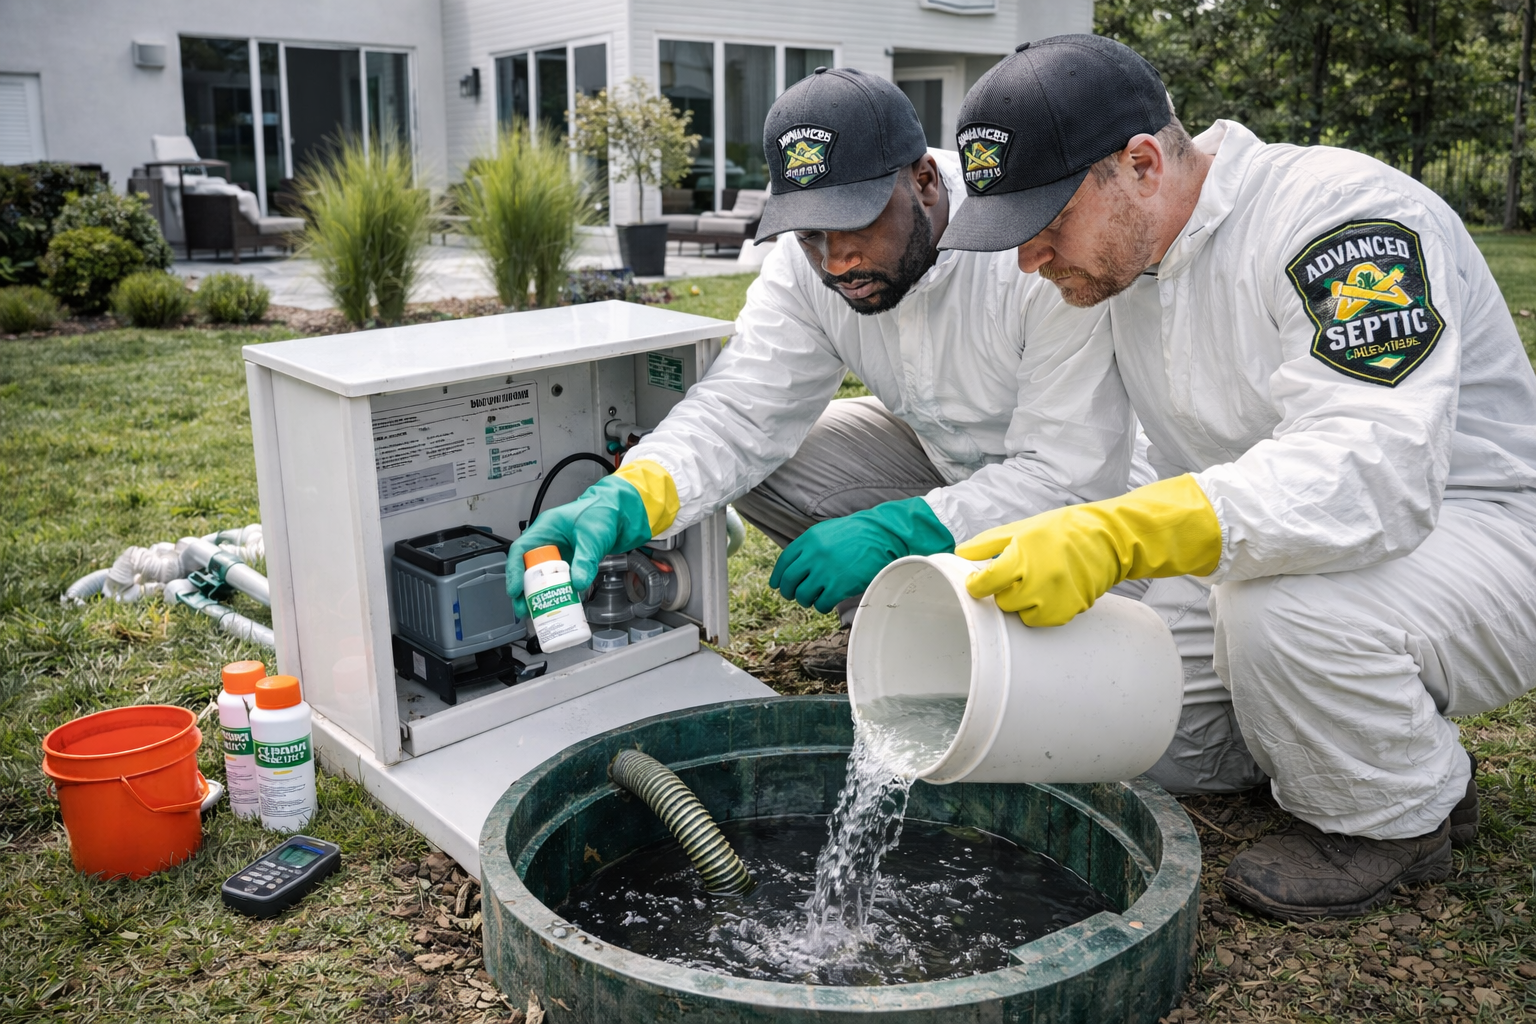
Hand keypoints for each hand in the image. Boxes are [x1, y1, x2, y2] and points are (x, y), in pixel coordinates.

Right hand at [506, 475, 651, 617]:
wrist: (621, 514)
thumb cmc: (602, 513)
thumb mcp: (592, 537)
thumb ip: (585, 560)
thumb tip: (578, 584)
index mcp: (545, 528)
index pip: (521, 551)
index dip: (514, 571)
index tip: (515, 590)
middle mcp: (547, 541)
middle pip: (527, 567)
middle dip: (524, 590)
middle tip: (524, 608)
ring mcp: (558, 553)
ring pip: (541, 576)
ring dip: (539, 594)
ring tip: (537, 612)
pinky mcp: (569, 562)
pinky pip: (558, 579)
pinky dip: (557, 592)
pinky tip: (558, 604)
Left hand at [769, 497, 953, 612]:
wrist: (884, 536)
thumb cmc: (858, 534)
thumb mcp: (828, 531)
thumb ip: (810, 546)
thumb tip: (795, 565)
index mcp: (810, 539)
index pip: (784, 562)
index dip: (778, 576)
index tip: (777, 584)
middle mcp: (814, 555)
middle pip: (789, 580)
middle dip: (788, 591)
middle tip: (793, 595)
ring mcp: (826, 572)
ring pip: (802, 595)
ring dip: (805, 600)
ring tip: (811, 599)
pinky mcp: (839, 587)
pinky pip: (820, 604)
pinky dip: (821, 606)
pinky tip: (826, 603)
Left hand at [957, 474, 1220, 626]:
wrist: (1107, 538)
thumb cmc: (1062, 530)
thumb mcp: (1021, 529)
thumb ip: (987, 544)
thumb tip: (960, 554)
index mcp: (1019, 557)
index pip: (983, 584)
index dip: (976, 584)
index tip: (976, 581)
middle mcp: (1035, 581)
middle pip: (1001, 602)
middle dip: (1004, 590)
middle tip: (1016, 576)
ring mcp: (1053, 599)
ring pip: (1020, 614)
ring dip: (1022, 602)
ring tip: (1036, 582)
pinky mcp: (1067, 611)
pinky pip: (1042, 621)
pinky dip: (1041, 610)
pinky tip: (1050, 591)